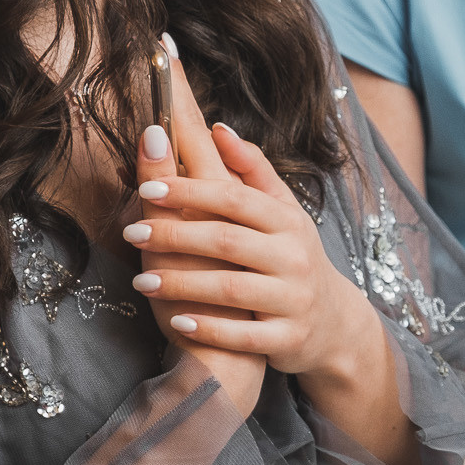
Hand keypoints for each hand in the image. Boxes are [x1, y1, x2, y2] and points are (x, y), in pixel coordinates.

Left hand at [129, 59, 265, 413]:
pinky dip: (210, 329)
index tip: (149, 189)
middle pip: (227, 240)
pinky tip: (177, 322)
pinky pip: (245, 336)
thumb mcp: (281, 211)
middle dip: (175, 236)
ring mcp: (292, 299)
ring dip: (182, 284)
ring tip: (141, 281)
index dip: (191, 192)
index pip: (234, 198)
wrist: (333, 322)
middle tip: (131, 234)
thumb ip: (251, 170)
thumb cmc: (292, 256)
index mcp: (285, 220)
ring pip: (231, 288)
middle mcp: (293, 256)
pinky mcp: (288, 338)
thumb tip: (217, 126)